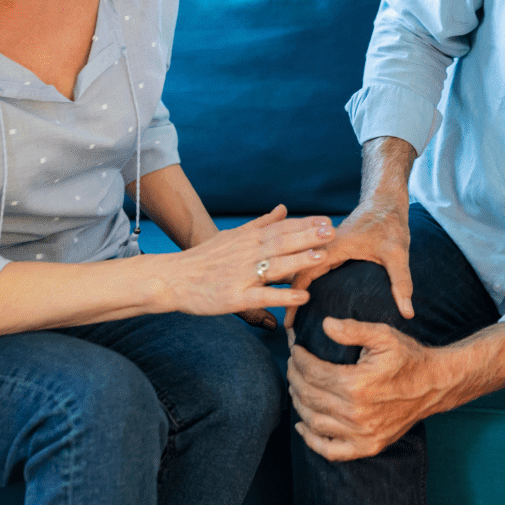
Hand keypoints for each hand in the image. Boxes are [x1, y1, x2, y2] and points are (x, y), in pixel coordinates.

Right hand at [155, 205, 338, 317]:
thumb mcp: (233, 236)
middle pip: (281, 242)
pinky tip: (302, 297)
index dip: (305, 224)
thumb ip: (261, 224)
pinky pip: (263, 296)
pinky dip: (283, 296)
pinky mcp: (235, 297)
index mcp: (248, 238)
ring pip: (274, 266)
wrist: (171, 278)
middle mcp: (247, 253)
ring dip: (299, 261)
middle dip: (308, 236)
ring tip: (322, 257)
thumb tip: (283, 208)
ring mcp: (241, 275)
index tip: (327, 220)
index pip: (281, 227)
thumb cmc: (205, 258)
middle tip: (333, 232)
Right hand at [282, 204, 413, 329]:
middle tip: (289, 327)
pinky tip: (311, 298)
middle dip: (291, 298)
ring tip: (296, 317)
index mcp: (334, 246)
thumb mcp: (398, 253)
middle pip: (299, 273)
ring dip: (297, 289)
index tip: (291, 322)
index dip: (295, 298)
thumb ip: (401, 282)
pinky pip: (314, 266)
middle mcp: (325, 246)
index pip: (305, 274)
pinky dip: (308, 281)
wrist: (386, 200)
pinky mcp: (332, 248)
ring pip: (304, 269)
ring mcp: (327, 246)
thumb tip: (407, 313)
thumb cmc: (390, 223)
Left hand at [288, 316, 445, 460]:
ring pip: (314, 422)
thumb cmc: (408, 357)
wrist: (435, 384)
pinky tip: (303, 425)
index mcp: (357, 385)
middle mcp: (356, 413)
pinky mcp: (367, 446)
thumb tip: (325, 324)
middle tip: (293, 365)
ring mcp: (362, 434)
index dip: (299, 360)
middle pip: (309, 396)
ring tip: (297, 387)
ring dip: (299, 404)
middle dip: (295, 378)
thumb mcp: (384, 335)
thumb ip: (353, 329)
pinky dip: (311, 440)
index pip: (313, 373)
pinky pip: (330, 451)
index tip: (296, 350)